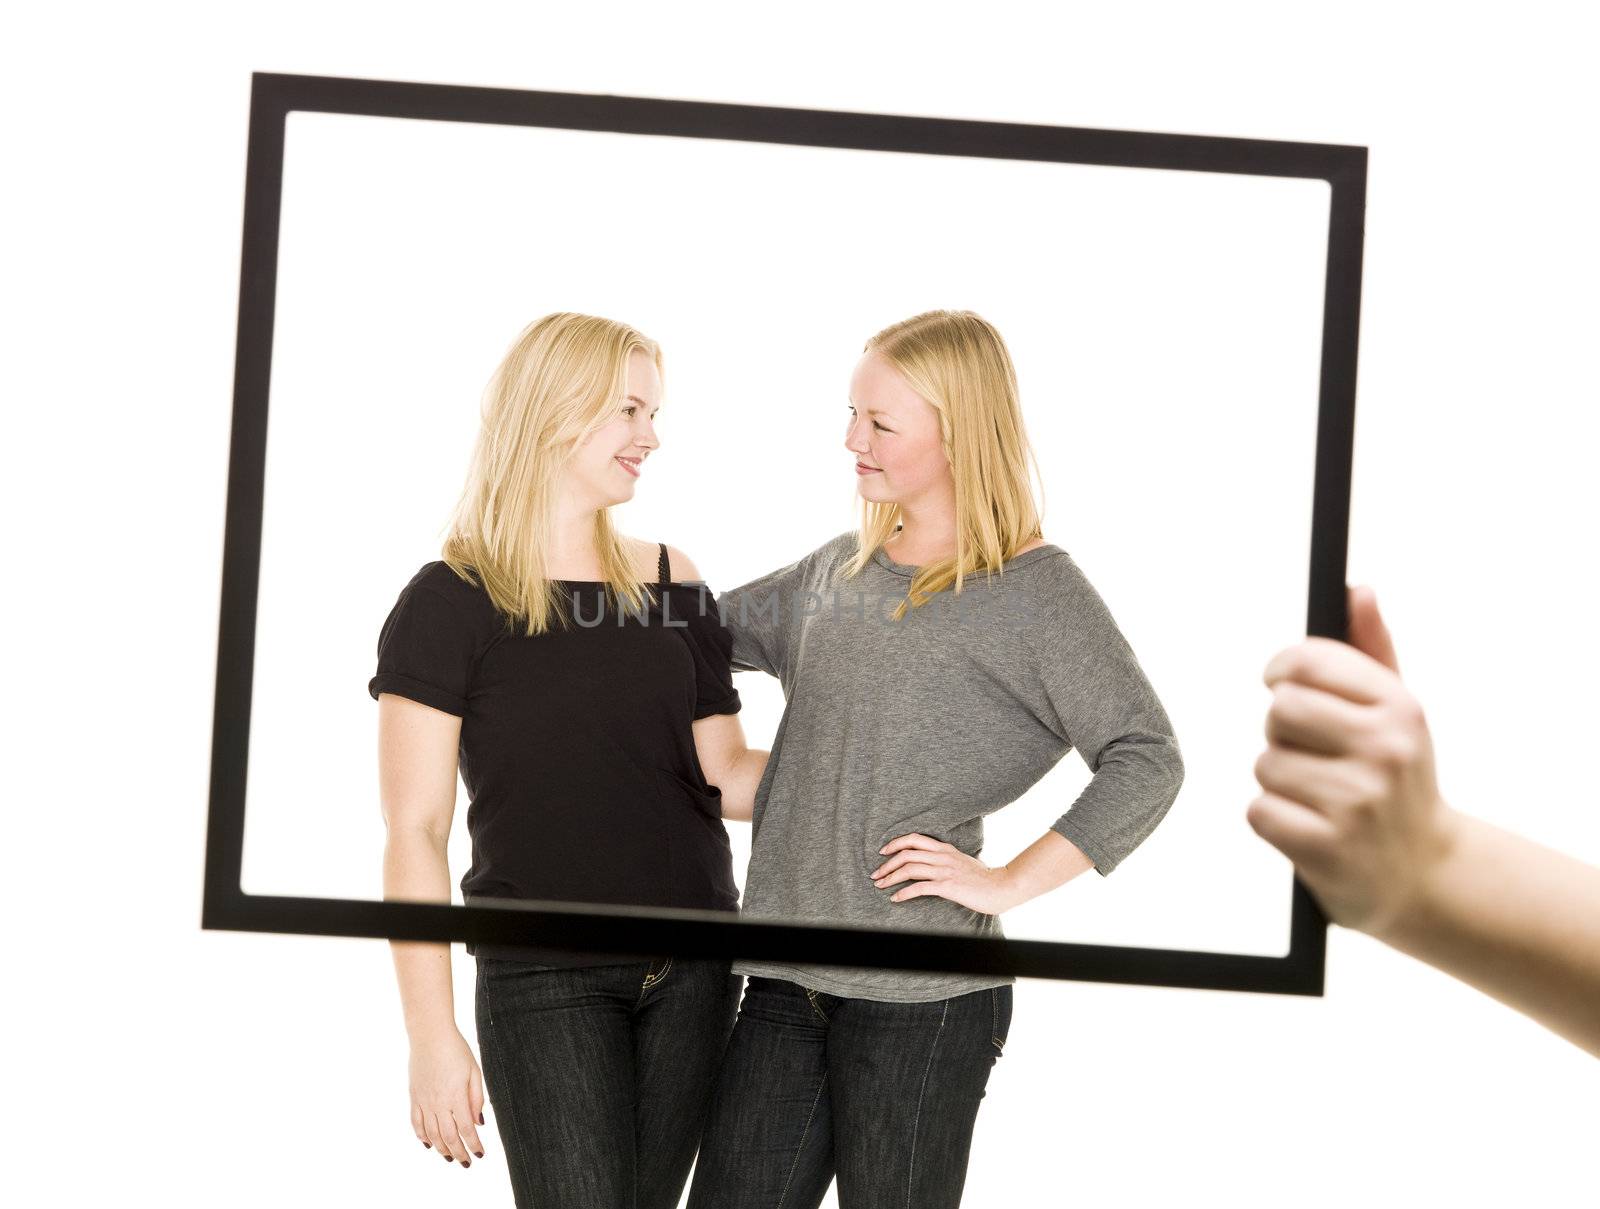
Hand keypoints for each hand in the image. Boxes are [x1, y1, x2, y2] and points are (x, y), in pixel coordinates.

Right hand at [408, 1028, 487, 1166]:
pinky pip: (416, 1123)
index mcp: (456, 1097)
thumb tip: (479, 1123)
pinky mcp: (414, 1097)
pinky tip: (429, 1144)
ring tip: (450, 1157)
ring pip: (431, 1134)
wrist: (430, 1035)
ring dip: (441, 1149)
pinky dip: (422, 1136)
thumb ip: (477, 1098)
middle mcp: (438, 1103)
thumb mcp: (474, 1071)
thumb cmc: (456, 1050)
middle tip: (466, 1162)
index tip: (480, 1154)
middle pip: (449, 1137)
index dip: (474, 1145)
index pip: (466, 1130)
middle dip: (459, 1152)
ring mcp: (423, 1101)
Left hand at [870, 833, 1021, 914]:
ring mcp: (944, 871)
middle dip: (887, 863)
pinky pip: (919, 887)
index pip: (914, 839)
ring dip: (890, 877)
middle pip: (906, 853)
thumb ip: (946, 860)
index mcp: (945, 849)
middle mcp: (942, 856)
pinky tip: (895, 898)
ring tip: (880, 886)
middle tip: (876, 874)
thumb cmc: (983, 878)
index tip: (883, 852)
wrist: (1002, 887)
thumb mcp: (962, 862)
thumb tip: (931, 864)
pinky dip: (903, 893)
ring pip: (909, 869)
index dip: (895, 844)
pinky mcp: (947, 886)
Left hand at [1247, 585, 1461, 941]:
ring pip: (1265, 763)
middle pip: (1278, 710)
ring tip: (1319, 797)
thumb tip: (1358, 589)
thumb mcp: (1397, 713)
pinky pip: (1259, 811)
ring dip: (1280, 781)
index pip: (1305, 661)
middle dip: (1283, 732)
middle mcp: (1385, 750)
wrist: (1423, 875)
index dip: (1282, 671)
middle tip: (1313, 754)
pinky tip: (1309, 827)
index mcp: (1400, 707)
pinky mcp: (1327, 847)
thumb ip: (1371, 648)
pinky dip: (1273, 819)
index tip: (1282, 683)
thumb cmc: (1397, 780)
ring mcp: (1358, 801)